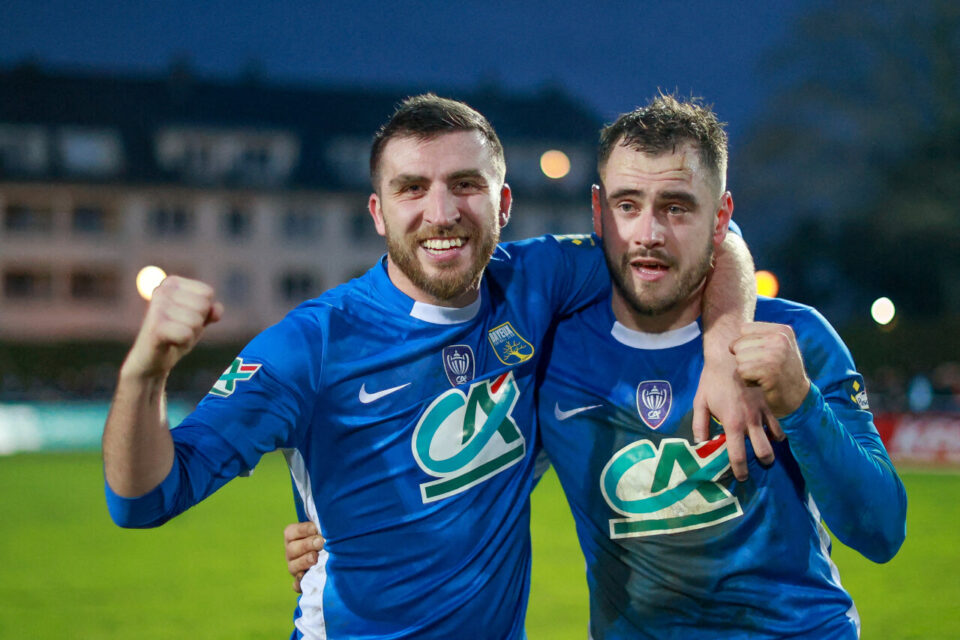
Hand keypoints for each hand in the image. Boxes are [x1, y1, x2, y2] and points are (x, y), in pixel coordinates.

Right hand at [122, 276, 222, 378]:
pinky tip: (171, 343)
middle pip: (203, 306)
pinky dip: (184, 343)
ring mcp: (156, 307)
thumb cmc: (175, 336)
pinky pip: (187, 334)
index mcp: (171, 283)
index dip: (203, 311)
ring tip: (174, 336)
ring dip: (190, 334)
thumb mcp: (197, 321)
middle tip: (180, 330)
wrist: (151, 360)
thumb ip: (210, 312)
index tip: (185, 318)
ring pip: (196, 321)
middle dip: (197, 323)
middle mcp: (161, 290)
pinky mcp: (155, 327)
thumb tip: (217, 309)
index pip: (207, 293)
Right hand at [284, 521, 324, 593]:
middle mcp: (291, 553)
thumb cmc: (327, 536)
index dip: (303, 530)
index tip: (316, 529)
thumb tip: (330, 522)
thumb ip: (322, 526)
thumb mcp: (322, 529)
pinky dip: (300, 584)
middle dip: (306, 545)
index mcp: (293, 537)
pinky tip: (306, 579)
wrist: (331, 553)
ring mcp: (294, 568)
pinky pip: (296, 585)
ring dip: (304, 562)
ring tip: (315, 558)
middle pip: (292, 549)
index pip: (291, 532)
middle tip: (320, 542)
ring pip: (293, 567)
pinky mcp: (300, 582)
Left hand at [693, 353, 783, 480]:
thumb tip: (700, 444)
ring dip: (771, 447)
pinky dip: (777, 432)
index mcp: (732, 424)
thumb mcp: (700, 402)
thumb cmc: (712, 380)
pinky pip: (779, 424)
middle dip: (763, 462)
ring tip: (765, 450)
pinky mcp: (770, 404)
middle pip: (764, 453)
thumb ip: (700, 424)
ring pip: (775, 440)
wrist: (730, 356)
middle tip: (758, 465)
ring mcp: (763, 412)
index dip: (740, 471)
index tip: (741, 478)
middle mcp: (751, 421)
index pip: (738, 456)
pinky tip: (771, 434)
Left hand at [731, 322, 810, 417]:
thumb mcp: (777, 347)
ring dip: (746, 370)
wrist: (797, 397)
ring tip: (763, 375)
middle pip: (739, 344)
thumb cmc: (781, 371)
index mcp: (782, 330)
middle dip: (744, 359)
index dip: (746, 344)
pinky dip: (747, 380)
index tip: (762, 355)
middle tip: (763, 368)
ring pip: (739, 358)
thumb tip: (730, 343)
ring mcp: (776, 355)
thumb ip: (758, 337)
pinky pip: (742, 371)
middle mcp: (780, 339)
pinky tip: (762, 383)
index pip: (745, 328)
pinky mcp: (769, 371)